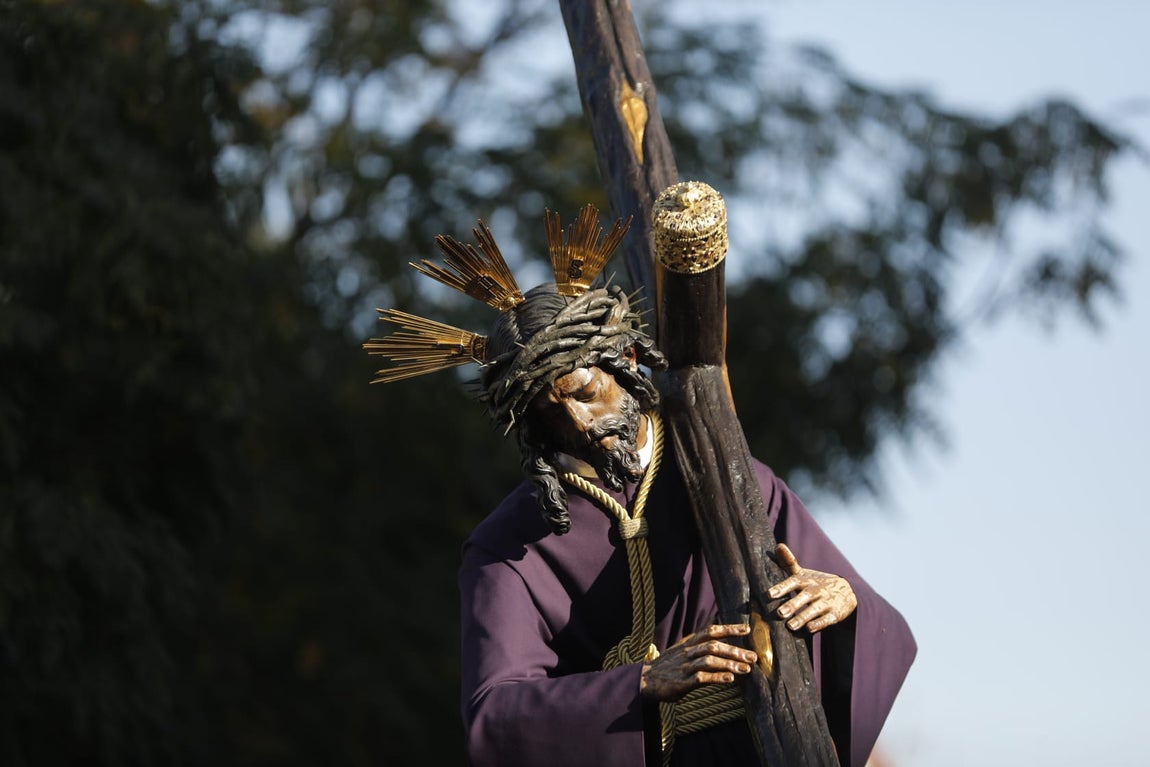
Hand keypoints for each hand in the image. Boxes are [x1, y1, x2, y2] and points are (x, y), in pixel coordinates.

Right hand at [639, 623, 756, 701]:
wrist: (645, 680)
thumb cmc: (668, 666)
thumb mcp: (682, 650)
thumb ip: (699, 645)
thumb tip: (721, 641)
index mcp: (688, 642)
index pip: (711, 631)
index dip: (729, 629)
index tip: (746, 629)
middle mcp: (687, 652)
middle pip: (714, 646)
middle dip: (735, 650)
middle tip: (752, 656)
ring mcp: (684, 667)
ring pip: (709, 660)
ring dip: (729, 664)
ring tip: (746, 669)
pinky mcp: (681, 682)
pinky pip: (701, 678)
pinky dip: (716, 677)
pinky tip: (729, 679)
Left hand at [767, 543, 856, 633]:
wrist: (848, 591)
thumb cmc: (817, 583)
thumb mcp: (804, 573)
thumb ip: (789, 563)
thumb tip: (777, 545)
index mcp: (806, 580)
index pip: (793, 582)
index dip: (782, 588)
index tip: (769, 595)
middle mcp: (816, 590)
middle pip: (804, 597)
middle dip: (792, 605)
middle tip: (779, 613)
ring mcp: (826, 602)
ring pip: (814, 610)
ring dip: (803, 617)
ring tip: (791, 626)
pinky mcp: (835, 614)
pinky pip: (827, 620)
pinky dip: (819, 624)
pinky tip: (809, 629)